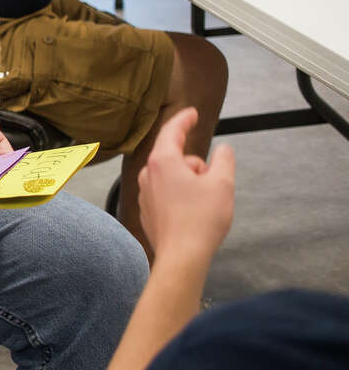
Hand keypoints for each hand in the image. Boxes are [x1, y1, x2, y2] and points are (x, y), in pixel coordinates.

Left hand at [137, 108, 234, 265]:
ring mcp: (144, 193)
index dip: (184, 119)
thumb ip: (224, 160)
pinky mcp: (146, 210)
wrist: (182, 256)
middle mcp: (147, 174)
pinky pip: (166, 194)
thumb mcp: (222, 184)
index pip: (172, 131)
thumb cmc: (201, 219)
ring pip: (172, 177)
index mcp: (162, 161)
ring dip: (190, 183)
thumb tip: (223, 150)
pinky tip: (192, 215)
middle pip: (176, 157)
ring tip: (204, 204)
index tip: (193, 114)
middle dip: (196, 166)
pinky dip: (181, 197)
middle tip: (213, 184)